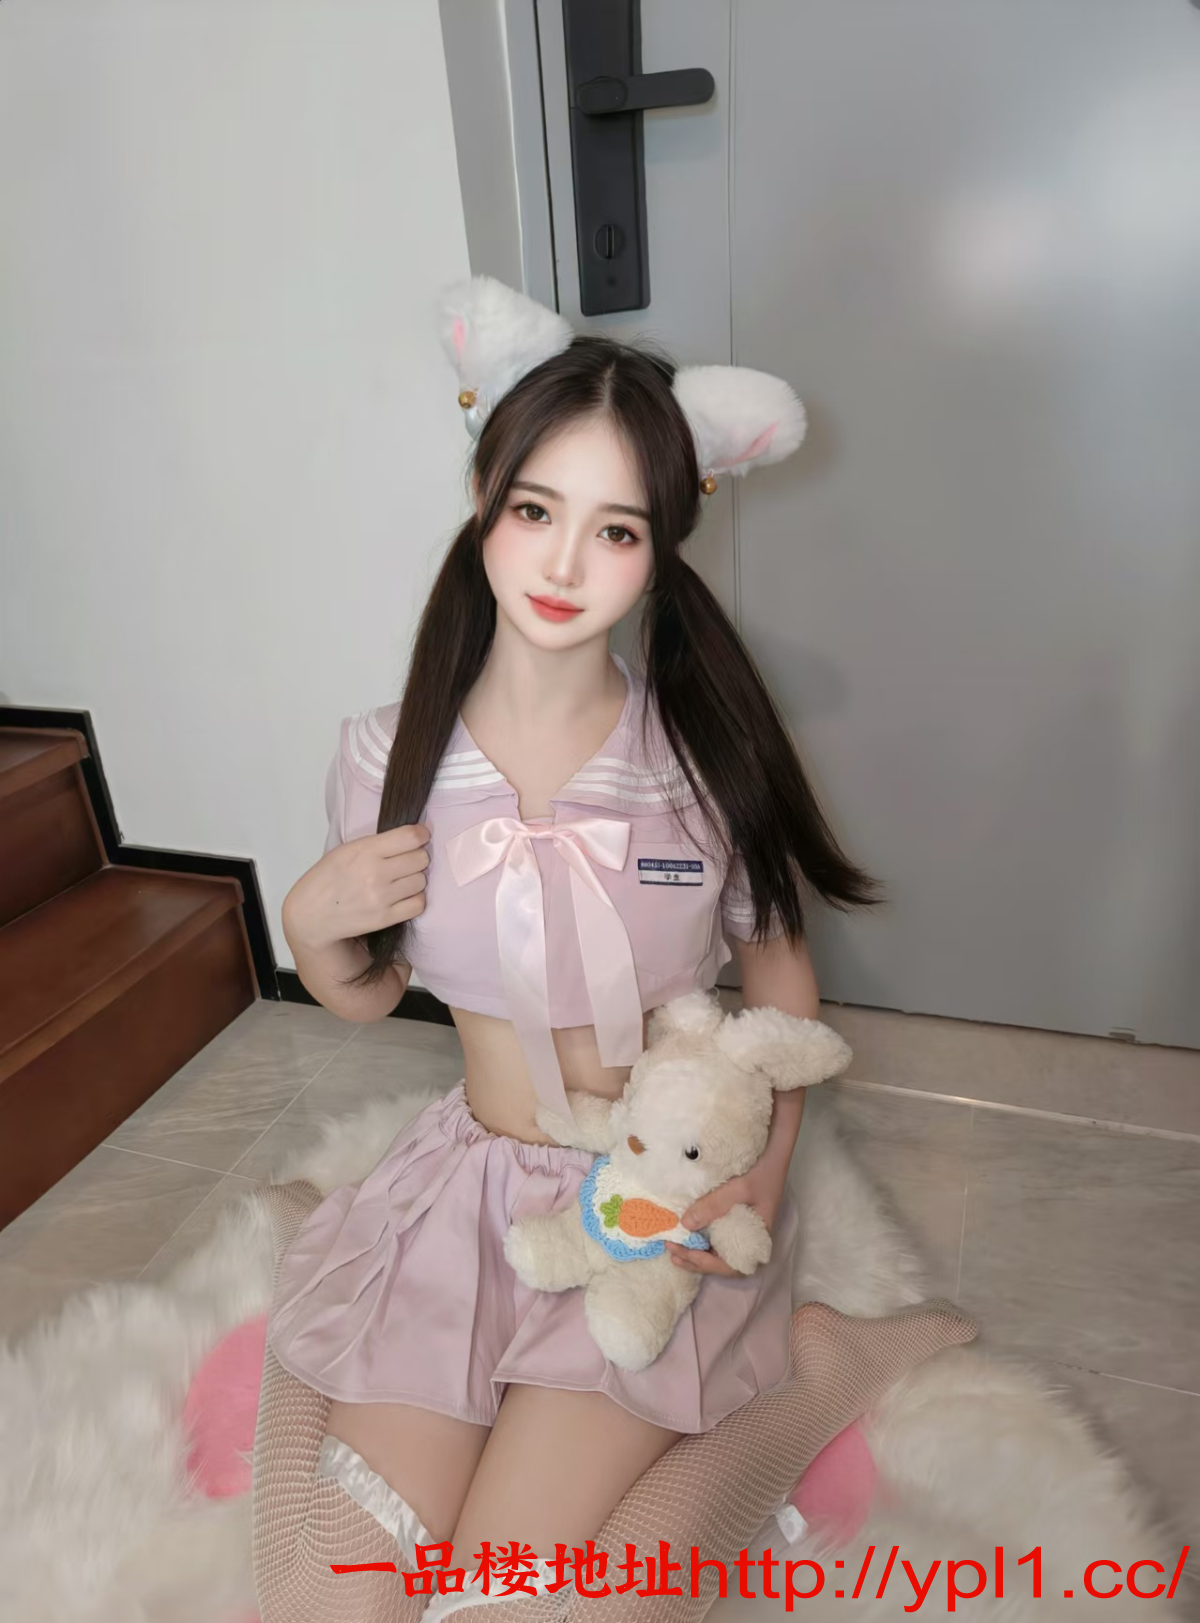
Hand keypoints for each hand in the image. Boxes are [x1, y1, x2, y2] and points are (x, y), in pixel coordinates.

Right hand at [283, 823, 430, 953]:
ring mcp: (381, 897)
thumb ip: (377, 844)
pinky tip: (403, 896)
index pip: (411, 837)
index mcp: (365, 850)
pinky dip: (414, 899)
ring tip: (401, 881)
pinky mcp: (385, 918)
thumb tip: (412, 838)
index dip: (421, 835)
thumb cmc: (327, 879)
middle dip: (418, 857)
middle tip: (406, 862)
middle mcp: (376, 872)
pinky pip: (418, 904)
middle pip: (421, 859)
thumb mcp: (345, 850)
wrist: (311, 915)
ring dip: (415, 879)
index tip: (420, 837)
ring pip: (421, 881)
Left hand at [664, 1153, 788, 1277]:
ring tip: (674, 1249)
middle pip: (721, 1263)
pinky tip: (687, 1235)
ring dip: (696, 1252)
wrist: (774, 1154)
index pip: (731, 1266)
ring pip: (718, 1252)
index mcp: (757, 1240)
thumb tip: (686, 1224)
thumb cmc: (761, 1173)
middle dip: (695, 1261)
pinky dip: (701, 1239)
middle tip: (672, 1250)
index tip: (686, 1252)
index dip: (706, 1263)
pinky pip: (718, 1237)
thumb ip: (714, 1206)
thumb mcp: (738, 1188)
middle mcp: (750, 1241)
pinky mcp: (736, 1221)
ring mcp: (743, 1232)